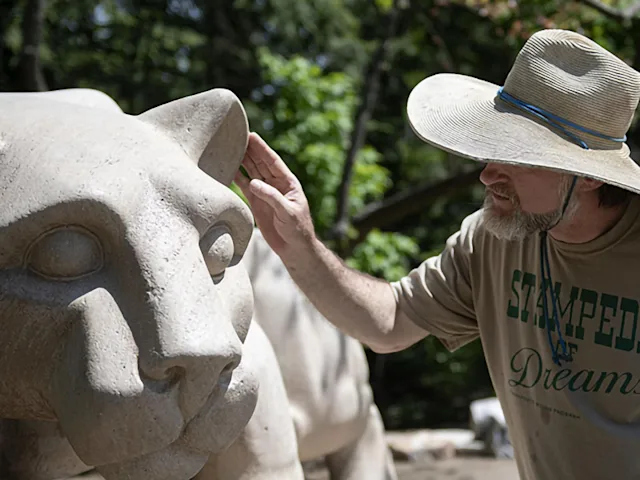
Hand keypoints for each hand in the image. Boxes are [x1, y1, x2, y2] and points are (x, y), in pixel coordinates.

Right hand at [234, 133, 315, 256]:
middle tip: (236, 135)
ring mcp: (265, 192)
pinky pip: (244, 186)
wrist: (294, 248)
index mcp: (288, 182)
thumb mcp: (287, 212)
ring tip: (229, 147)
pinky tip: (227, 168)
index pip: (273, 161)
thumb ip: (271, 197)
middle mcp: (275, 184)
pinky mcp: (256, 202)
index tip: (251, 135)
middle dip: (249, 149)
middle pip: (260, 163)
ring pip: (251, 172)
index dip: (262, 148)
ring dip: (242, 160)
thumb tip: (253, 183)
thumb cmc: (297, 229)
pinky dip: (236, 177)